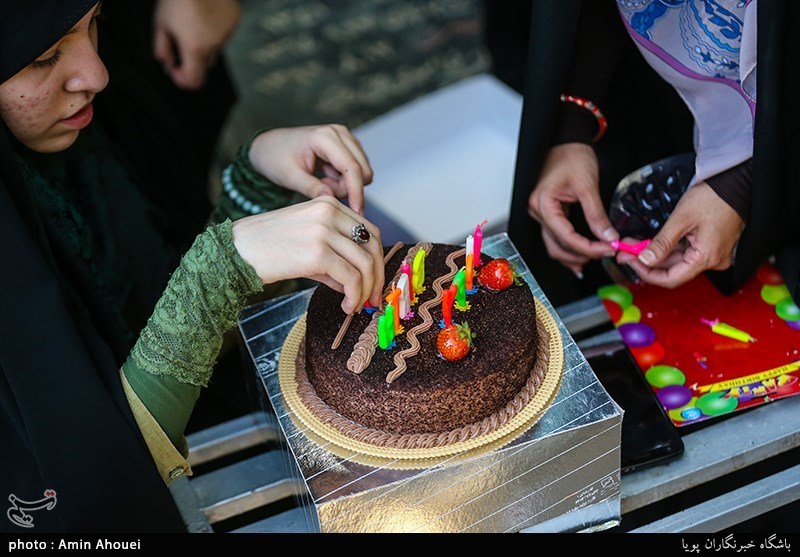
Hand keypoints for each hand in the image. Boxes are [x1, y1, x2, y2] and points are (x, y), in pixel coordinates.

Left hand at [153, 0, 240, 89]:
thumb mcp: (160, 24)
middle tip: (180, 41)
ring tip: (193, 22)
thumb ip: (162, 50)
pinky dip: (214, 31)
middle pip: (204, 65)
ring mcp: (227, 34)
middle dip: (192, 59)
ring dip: (204, 43)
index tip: (175, 70)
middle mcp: (214, 45)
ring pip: (215, 49)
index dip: (182, 80)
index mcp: (195, 48)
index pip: (193, 81)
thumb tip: (168, 64)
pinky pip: (223, 34)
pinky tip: (205, 15)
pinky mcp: (234, 22)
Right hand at [231, 197, 383, 313]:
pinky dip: (354, 296)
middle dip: (378, 275)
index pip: (368, 231)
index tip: (375, 280)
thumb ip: (334, 256)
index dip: (377, 258)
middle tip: (374, 298)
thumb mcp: (306, 240)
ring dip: (366, 290)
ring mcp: (324, 231)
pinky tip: (345, 305)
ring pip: (365, 264)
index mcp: (328, 204)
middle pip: (373, 245)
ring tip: (356, 305)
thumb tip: (358, 283)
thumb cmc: (266, 247)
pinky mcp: (318, 253)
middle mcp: (330, 212)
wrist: (235, 251)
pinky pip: (350, 278)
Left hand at [248, 125, 373, 215]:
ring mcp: (346, 138)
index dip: (357, 193)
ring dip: (343, 184)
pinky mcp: (347, 146)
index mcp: (325, 137)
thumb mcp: (290, 177)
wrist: (269, 147)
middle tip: (321, 189)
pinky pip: (356, 171)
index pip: (352, 168)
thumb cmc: (275, 158)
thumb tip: (332, 201)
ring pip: (361, 172)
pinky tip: (325, 176)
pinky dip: (342, 179)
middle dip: (346, 188)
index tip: (357, 215)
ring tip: (320, 181)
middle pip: (362, 171)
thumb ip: (312, 188)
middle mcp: (340, 133)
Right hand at [527, 143, 617, 275]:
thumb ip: (596, 215)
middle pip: (557, 245)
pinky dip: (568, 248)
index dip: (588, 247)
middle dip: (582, 254)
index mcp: (543, 204)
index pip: (565, 236)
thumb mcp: (587, 185)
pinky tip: (580, 257)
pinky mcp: (547, 213)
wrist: (565, 140)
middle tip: (606, 253)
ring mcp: (540, 214)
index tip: (609, 248)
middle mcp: (536, 211)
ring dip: (573, 256)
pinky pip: (555, 237)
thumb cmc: (571, 155)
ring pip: (554, 245)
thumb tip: (608, 237)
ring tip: (594, 258)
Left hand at [616, 182, 744, 287]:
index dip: (647, 273)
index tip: (630, 261)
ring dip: (654, 254)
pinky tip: (650, 242)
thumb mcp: (681, 219)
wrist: (736, 184)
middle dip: (647, 261)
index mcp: (707, 257)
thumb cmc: (714, 197)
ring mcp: (712, 254)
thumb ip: (662, 242)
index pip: (671, 279)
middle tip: (625, 252)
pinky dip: (666, 249)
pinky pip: (685, 253)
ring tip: (633, 244)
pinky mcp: (709, 246)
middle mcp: (712, 260)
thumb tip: (645, 260)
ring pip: (677, 261)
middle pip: (673, 270)